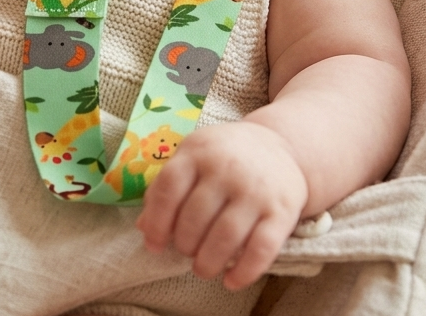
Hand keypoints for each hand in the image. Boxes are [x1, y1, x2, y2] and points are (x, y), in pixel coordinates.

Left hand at [135, 122, 307, 289]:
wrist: (280, 145)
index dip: (157, 221)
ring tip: (202, 269)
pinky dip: (244, 271)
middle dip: (184, 244)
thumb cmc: (223, 155)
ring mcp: (255, 190)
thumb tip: (143, 227)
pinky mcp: (282, 211)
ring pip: (226, 236)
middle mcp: (225, 169)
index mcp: (197, 153)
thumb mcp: (192, 156)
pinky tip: (231, 281)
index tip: (154, 245)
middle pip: (195, 217)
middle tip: (185, 252)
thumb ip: (166, 186)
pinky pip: (262, 249)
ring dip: (208, 261)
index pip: (169, 189)